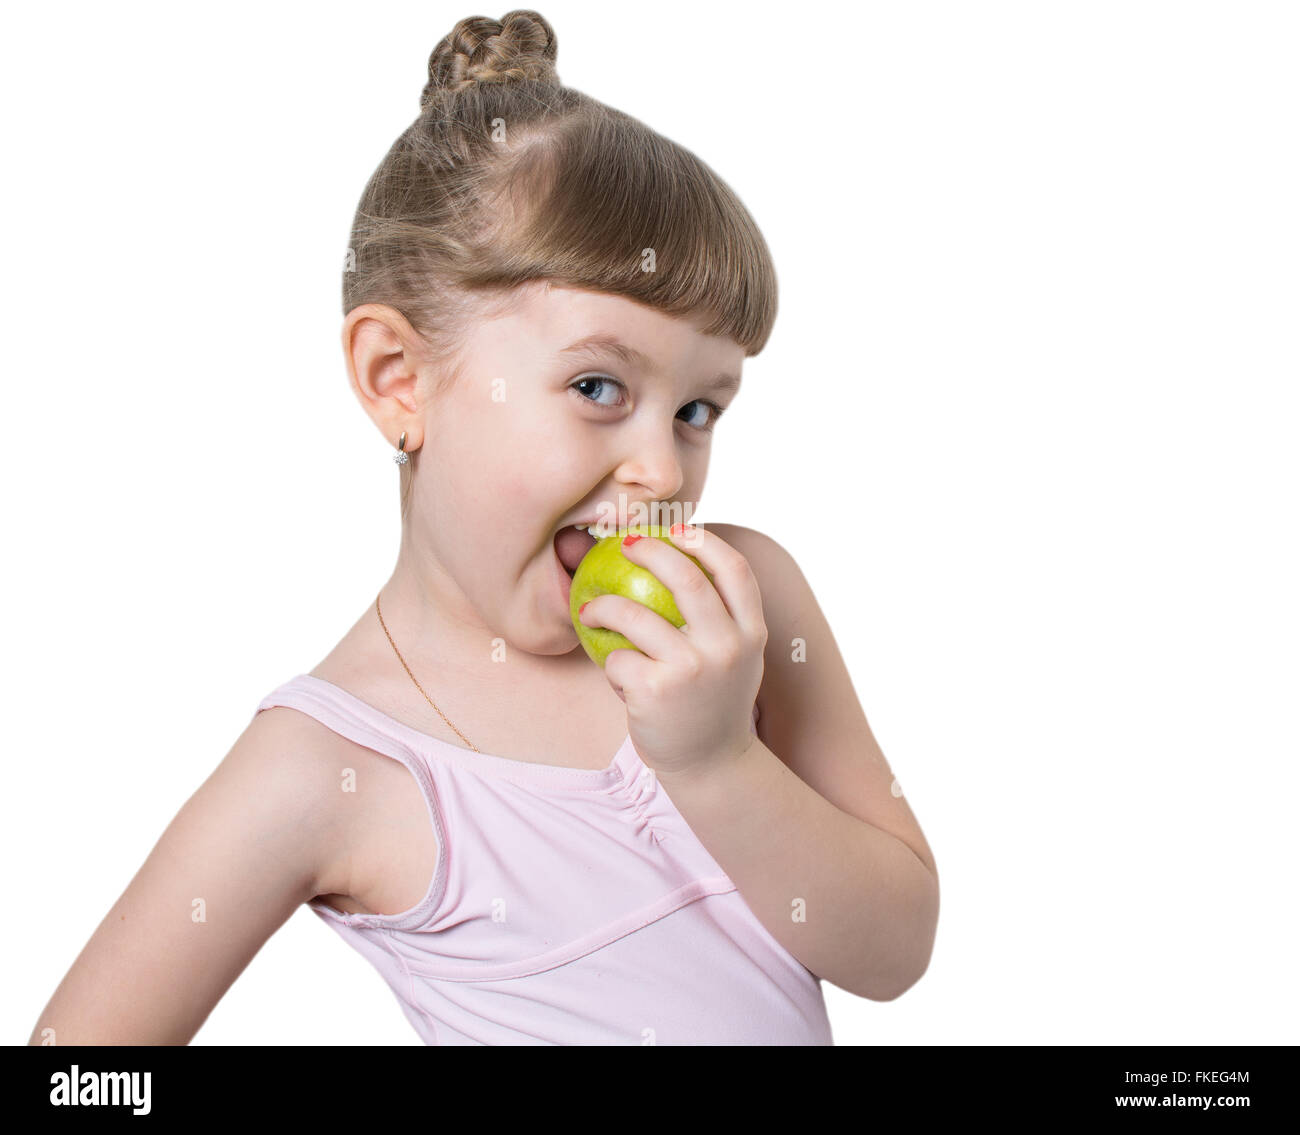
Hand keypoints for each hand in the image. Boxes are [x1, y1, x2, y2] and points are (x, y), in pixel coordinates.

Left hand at [576, 524, 767, 779]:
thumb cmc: (713, 704)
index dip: (705, 542)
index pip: (735, 570)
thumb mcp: (735, 659)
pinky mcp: (655, 691)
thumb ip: (720, 620)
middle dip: (650, 551)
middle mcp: (727, 647)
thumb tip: (679, 561)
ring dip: (603, 607)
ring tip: (590, 609)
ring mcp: (692, 669)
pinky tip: (615, 674)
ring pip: (634, 615)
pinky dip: (610, 664)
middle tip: (626, 545)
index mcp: (751, 634)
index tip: (677, 530)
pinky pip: (616, 659)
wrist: (711, 766)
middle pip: (687, 578)